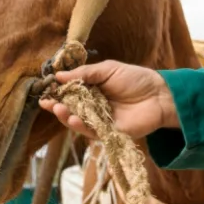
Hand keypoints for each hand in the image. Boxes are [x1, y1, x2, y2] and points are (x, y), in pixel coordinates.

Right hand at [38, 60, 178, 139]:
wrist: (159, 95)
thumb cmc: (135, 79)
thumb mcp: (108, 70)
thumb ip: (84, 74)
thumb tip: (58, 75)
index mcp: (92, 90)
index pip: (69, 93)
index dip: (56, 93)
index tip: (44, 92)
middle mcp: (93, 106)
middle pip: (70, 109)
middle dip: (57, 106)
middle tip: (48, 103)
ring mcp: (100, 120)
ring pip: (78, 122)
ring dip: (66, 117)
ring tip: (59, 110)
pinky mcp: (108, 133)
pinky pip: (91, 132)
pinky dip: (81, 127)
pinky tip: (74, 119)